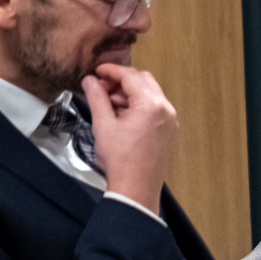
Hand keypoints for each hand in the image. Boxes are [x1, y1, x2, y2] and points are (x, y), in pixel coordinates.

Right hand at [84, 64, 181, 210]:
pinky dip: (138, 106)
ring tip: (107, 104)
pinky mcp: (168, 131)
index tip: (98, 71)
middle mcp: (166, 110)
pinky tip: (120, 115)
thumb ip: (96, 98)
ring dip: (129, 94)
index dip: (111, 70)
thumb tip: (90, 82)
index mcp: (151, 105)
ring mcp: (170, 121)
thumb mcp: (103, 124)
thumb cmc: (122, 162)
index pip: (131, 76)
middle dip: (121, 81)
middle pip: (143, 81)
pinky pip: (154, 109)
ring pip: (149, 95)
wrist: (136, 188)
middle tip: (101, 88)